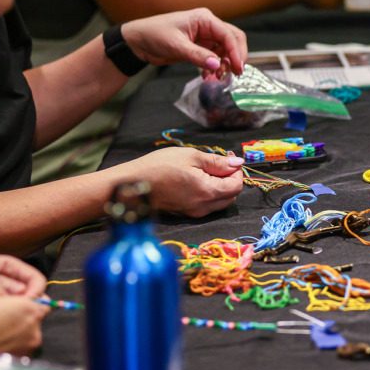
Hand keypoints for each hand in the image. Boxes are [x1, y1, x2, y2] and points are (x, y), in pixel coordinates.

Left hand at [0, 256, 46, 327]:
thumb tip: (23, 294)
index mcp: (7, 268)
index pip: (35, 279)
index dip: (35, 292)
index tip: (26, 306)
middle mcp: (7, 285)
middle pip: (32, 297)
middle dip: (30, 309)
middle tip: (20, 322)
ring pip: (20, 313)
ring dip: (18, 321)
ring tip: (8, 330)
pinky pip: (4, 324)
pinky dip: (5, 331)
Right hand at [0, 283, 47, 369]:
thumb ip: (4, 288)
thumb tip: (10, 293)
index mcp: (31, 311)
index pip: (43, 302)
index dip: (29, 299)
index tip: (13, 300)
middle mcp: (34, 333)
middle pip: (33, 320)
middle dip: (20, 317)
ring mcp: (24, 353)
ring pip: (23, 337)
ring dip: (12, 333)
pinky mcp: (11, 368)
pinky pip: (12, 352)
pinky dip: (3, 347)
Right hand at [119, 147, 245, 217]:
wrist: (132, 184)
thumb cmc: (159, 166)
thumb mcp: (191, 156)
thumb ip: (217, 161)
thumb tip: (237, 163)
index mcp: (207, 192)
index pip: (237, 185)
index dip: (237, 170)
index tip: (228, 156)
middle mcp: (203, 206)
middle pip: (231, 196)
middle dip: (231, 178)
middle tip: (220, 161)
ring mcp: (194, 212)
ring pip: (220, 202)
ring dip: (221, 186)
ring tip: (207, 169)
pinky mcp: (186, 213)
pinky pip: (207, 205)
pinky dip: (210, 192)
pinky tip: (198, 178)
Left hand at [120, 8, 246, 73]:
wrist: (138, 41)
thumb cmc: (153, 35)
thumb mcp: (176, 46)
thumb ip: (197, 55)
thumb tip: (216, 64)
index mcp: (204, 19)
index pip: (228, 34)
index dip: (236, 52)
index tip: (238, 68)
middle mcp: (208, 26)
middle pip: (232, 39)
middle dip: (236, 56)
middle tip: (236, 73)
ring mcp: (205, 36)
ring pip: (225, 49)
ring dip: (225, 63)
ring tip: (218, 76)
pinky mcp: (200, 47)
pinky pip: (215, 56)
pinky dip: (215, 67)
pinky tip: (208, 75)